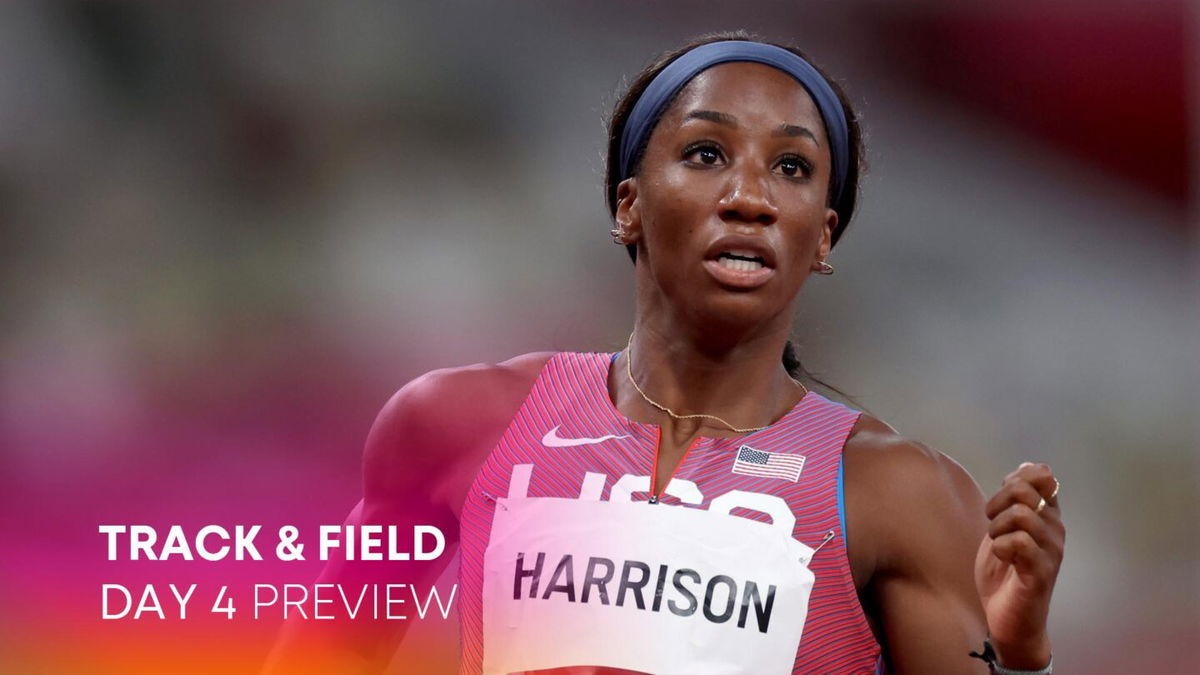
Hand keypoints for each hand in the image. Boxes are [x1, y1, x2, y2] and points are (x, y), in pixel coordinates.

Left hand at [975, 462, 1063, 668]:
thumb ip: (1013, 500)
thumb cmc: (1004, 573)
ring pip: (1021, 514)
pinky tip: (1001, 558)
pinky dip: (1001, 546)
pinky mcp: (1042, 572)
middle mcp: (1055, 529)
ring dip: (997, 528)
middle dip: (996, 502)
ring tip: (997, 544)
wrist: (1007, 617)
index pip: (1042, 475)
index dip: (1013, 481)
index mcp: (1047, 515)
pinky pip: (1020, 542)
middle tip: (991, 524)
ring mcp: (1051, 550)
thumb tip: (1027, 467)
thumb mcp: (1003, 528)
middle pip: (1025, 490)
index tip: (1000, 504)